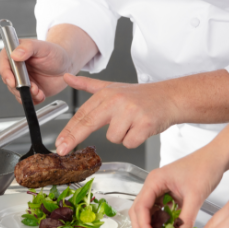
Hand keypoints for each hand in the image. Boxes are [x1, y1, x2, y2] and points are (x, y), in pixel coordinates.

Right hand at [0, 39, 73, 103]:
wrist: (66, 66)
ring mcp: (21, 80)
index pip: (3, 63)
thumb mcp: (43, 47)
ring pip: (16, 91)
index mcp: (15, 53)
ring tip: (39, 90)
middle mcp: (16, 68)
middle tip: (32, 87)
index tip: (12, 81)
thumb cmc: (54, 53)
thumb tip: (15, 54)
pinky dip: (33, 99)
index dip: (6, 73)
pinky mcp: (28, 90)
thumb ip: (28, 48)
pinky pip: (25, 98)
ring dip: (27, 94)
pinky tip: (41, 94)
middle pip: (8, 80)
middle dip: (19, 87)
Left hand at [54, 75, 178, 154]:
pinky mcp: (144, 124)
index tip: (59, 143)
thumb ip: (87, 85)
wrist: (170, 97)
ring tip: (132, 124)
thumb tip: (66, 77)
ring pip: (113, 137)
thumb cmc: (141, 96)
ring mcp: (131, 112)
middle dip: (73, 138)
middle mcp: (117, 100)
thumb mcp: (112, 86)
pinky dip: (134, 140)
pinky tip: (141, 129)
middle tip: (63, 150)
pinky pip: (129, 143)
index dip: (68, 130)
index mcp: (107, 93)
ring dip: (121, 136)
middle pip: (88, 123)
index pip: (82, 114)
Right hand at [128, 148, 224, 227]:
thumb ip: (186, 218)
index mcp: (155, 181)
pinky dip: (161, 223)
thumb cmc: (205, 168)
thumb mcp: (195, 195)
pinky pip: (159, 211)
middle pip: (139, 210)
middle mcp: (154, 185)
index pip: (141, 206)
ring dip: (151, 227)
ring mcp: (160, 189)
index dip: (143, 225)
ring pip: (148, 212)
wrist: (216, 158)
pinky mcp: (168, 194)